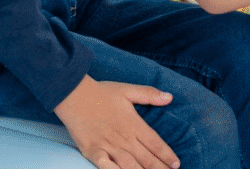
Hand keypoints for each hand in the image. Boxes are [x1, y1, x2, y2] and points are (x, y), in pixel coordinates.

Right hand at [54, 76, 180, 168]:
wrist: (73, 94)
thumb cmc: (101, 93)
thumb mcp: (127, 90)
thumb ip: (149, 94)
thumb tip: (170, 97)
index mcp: (133, 124)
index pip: (155, 143)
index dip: (167, 155)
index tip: (176, 164)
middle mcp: (124, 138)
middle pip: (146, 159)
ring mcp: (108, 147)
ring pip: (131, 167)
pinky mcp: (94, 152)